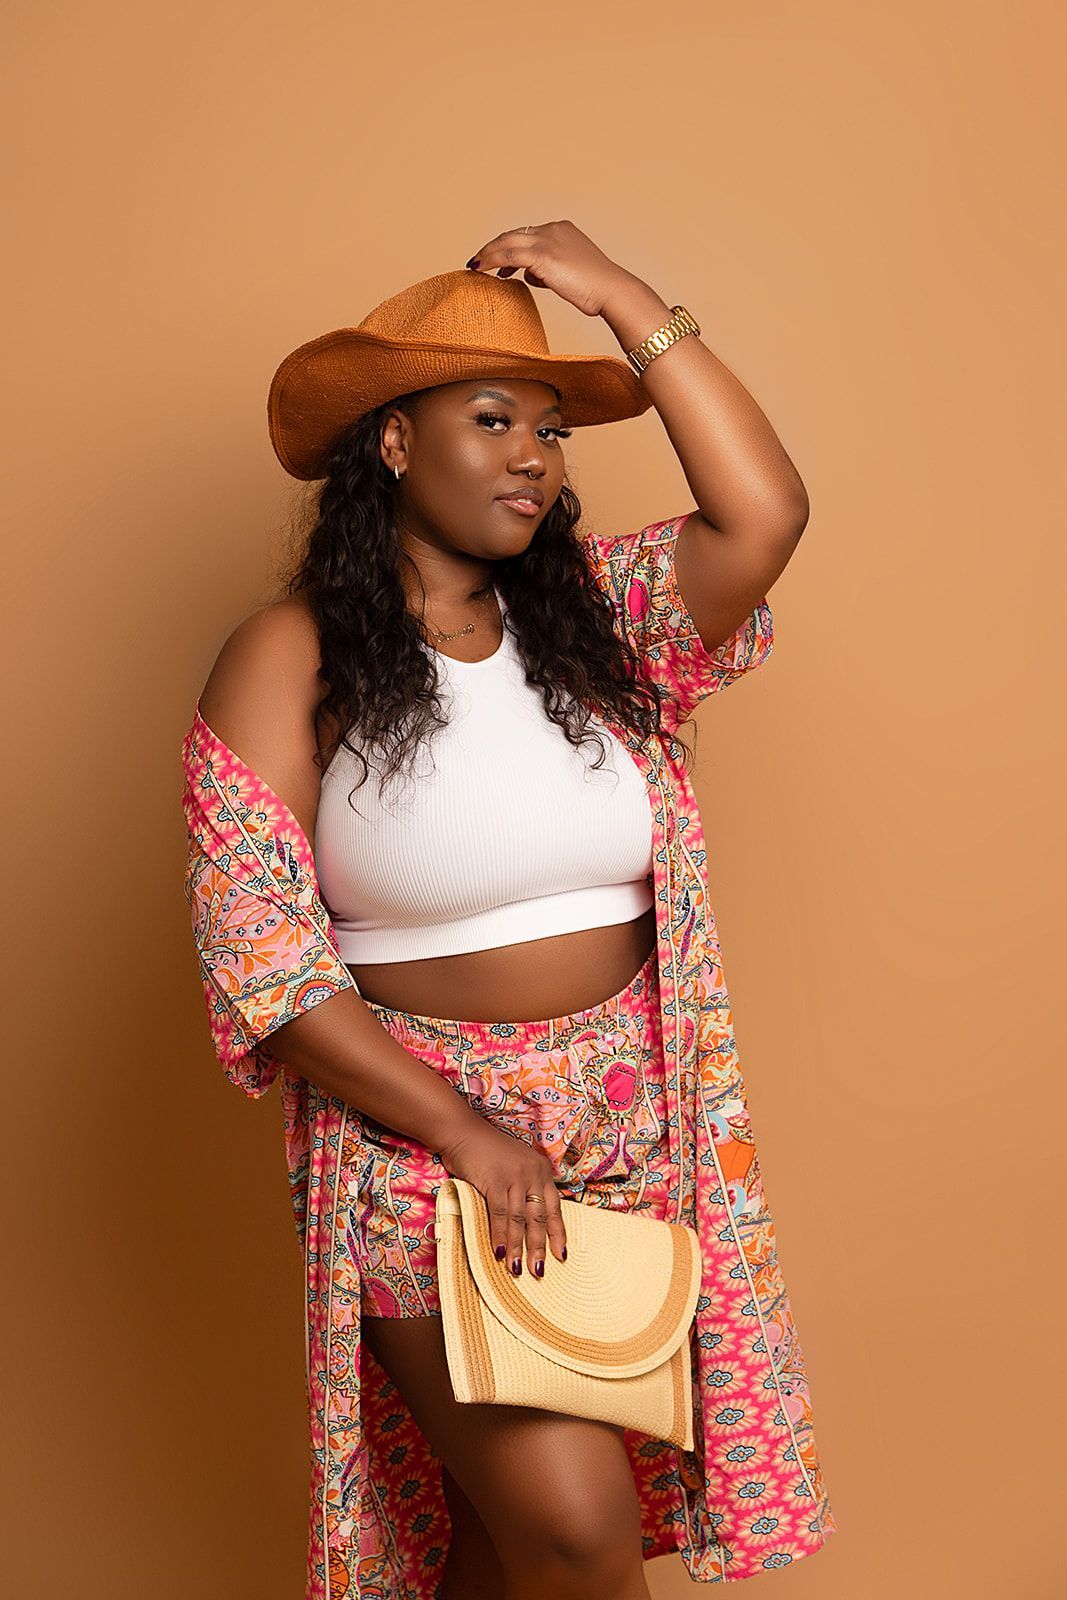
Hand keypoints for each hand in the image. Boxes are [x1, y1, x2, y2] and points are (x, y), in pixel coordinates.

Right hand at [437, 1116, 567, 1279]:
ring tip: (517, 1269)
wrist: (463, 1132)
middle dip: (538, 1247)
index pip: (555, 1207)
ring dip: (518, 1247)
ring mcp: (515, 1176)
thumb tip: (527, 1222)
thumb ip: (524, 1187)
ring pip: (519, 1219)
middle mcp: (533, 1173)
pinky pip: (500, 1214)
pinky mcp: (496, 1180)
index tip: (561, 1255)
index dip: (558, 1233)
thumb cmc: (487, 1151)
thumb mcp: (515, 1166)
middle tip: (538, 1271)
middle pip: (539, 1217)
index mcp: (541, 1170)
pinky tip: (500, 1252)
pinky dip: (499, 1235)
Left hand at [465, 219, 637, 318]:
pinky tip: (480, 269)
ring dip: (487, 254)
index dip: (510, 247)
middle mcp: (553, 229)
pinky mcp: (543, 255)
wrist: (612, 290)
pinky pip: (508, 255)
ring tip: (476, 266)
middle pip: (513, 234)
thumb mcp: (572, 273)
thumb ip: (550, 269)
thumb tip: (533, 274)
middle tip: (479, 262)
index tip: (499, 263)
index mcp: (562, 229)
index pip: (527, 235)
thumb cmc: (597, 289)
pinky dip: (490, 260)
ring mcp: (547, 240)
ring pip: (506, 242)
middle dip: (494, 248)